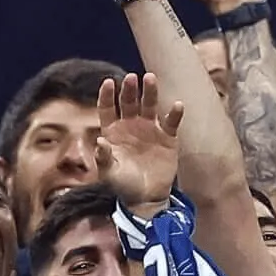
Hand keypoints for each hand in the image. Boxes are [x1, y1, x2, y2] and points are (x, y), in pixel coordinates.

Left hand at [93, 73, 184, 214]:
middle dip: (130, 89)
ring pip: (150, 106)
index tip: (109, 82)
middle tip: (132, 78)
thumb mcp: (109, 173)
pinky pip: (171, 122)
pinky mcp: (167, 138)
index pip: (108, 108)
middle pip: (129, 103)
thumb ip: (104, 157)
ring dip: (150, 92)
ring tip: (151, 78)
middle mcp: (131, 126)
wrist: (146, 197)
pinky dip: (174, 114)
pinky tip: (176, 105)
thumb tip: (99, 141)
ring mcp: (150, 130)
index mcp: (113, 132)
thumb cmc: (123, 185)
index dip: (108, 95)